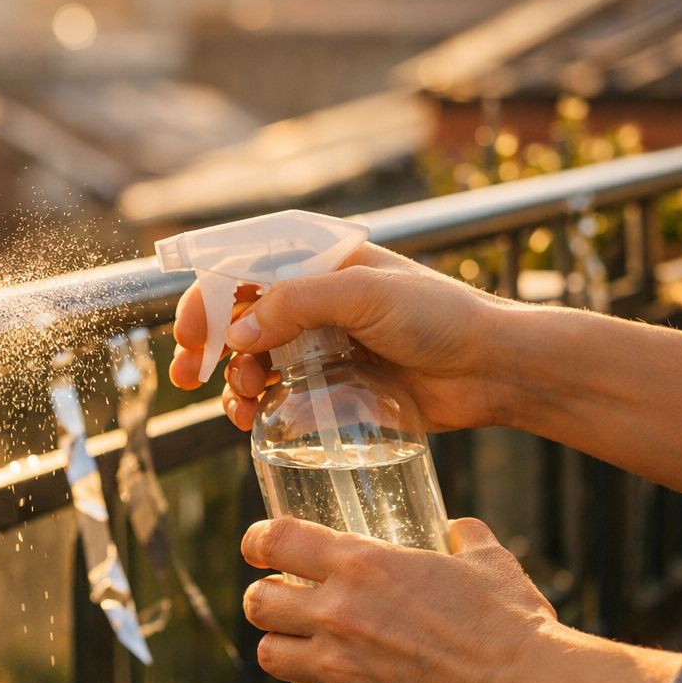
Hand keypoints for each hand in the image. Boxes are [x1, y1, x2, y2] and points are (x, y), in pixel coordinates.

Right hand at [170, 243, 517, 432]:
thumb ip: (296, 304)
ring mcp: (320, 344)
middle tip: (189, 376)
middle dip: (206, 346)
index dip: (205, 298)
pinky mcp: (332, 385)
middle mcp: (313, 300)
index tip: (187, 335)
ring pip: (250, 359)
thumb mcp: (364, 295)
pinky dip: (254, 405)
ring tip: (239, 404)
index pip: (241, 269)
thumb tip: (236, 332)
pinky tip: (252, 419)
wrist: (494, 369)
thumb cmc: (440, 317)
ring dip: (231, 381)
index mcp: (318, 263)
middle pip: (236, 317)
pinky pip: (276, 393)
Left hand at [239, 515, 557, 682]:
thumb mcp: (488, 563)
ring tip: (300, 650)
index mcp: (362, 563)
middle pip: (257, 601)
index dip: (258, 541)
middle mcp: (338, 612)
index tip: (258, 547)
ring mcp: (339, 667)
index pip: (276, 539)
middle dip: (265, 599)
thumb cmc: (512, 624)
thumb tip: (457, 529)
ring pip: (268, 654)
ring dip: (281, 649)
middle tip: (283, 603)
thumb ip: (464, 539)